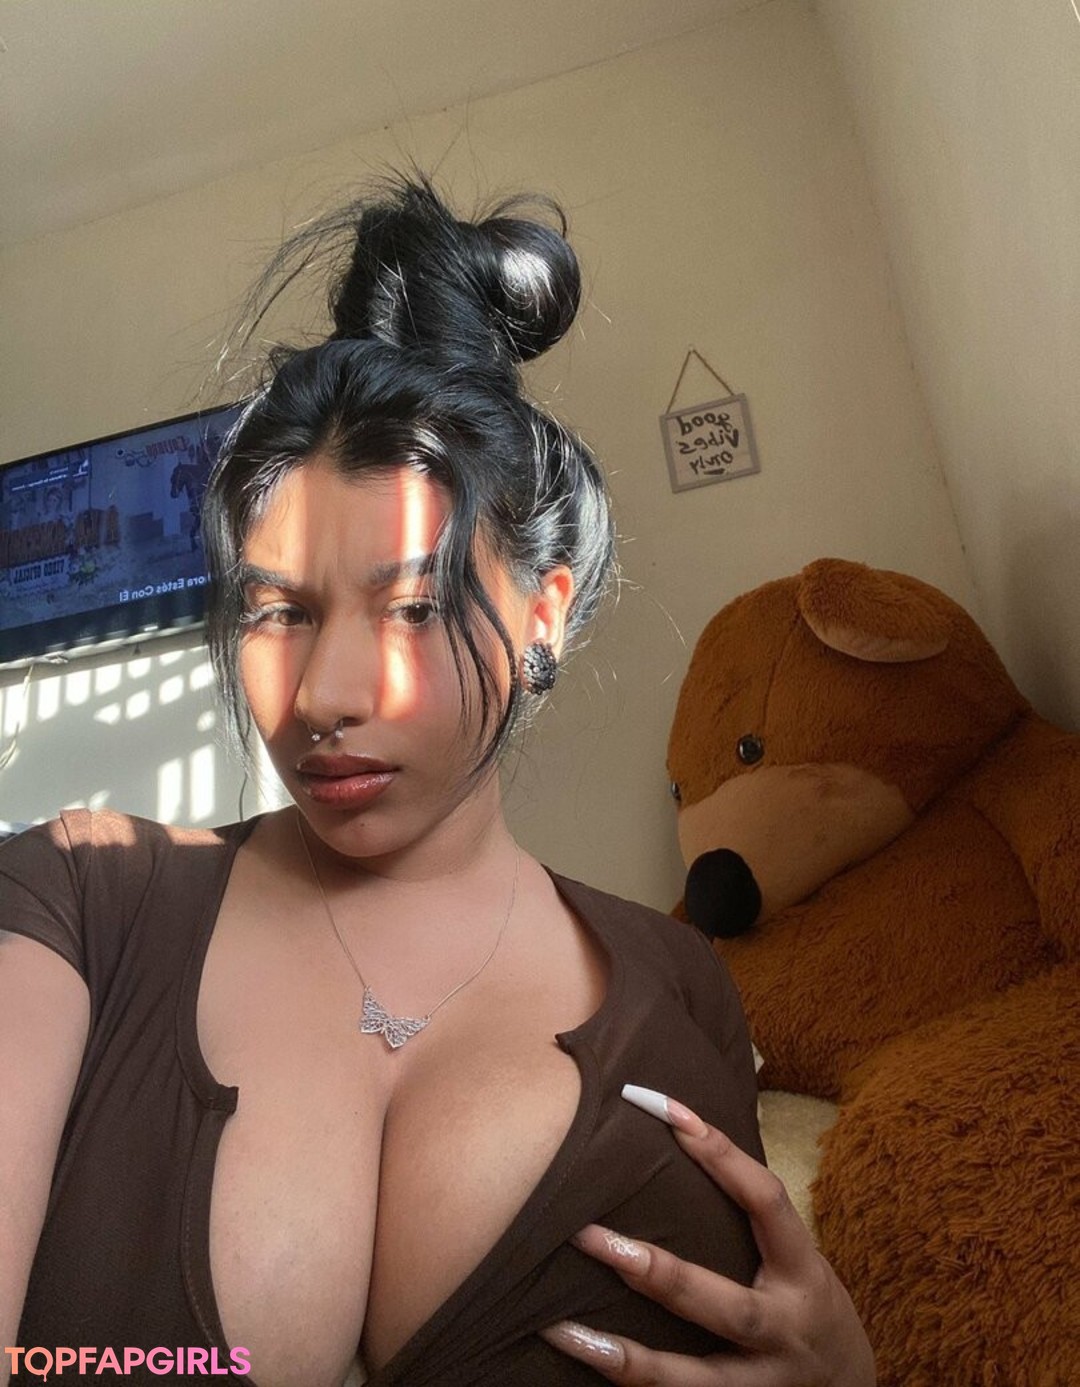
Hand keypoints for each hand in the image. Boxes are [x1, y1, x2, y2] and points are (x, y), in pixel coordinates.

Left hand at [540, 1090, 874, 1385]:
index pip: (766, 1201)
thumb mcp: (792, 1254)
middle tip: (589, 1236)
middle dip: (658, 1274)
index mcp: (802, 1272)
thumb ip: (746, 1211)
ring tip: (561, 1328)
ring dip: (625, 1357)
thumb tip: (676, 1126)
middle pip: (724, 1308)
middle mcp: (785, 1331)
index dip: (722, 1154)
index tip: (666, 1110)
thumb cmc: (802, 1300)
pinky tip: (584, 1364)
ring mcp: (762, 1385)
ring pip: (693, 1379)